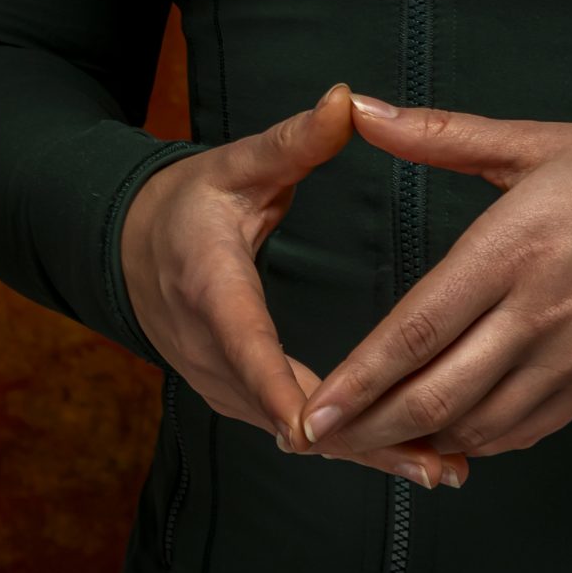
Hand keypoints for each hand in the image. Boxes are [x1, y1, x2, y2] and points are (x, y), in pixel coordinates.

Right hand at [118, 83, 469, 491]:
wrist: (132, 249)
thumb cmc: (189, 203)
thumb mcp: (236, 164)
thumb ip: (292, 141)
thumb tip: (345, 102)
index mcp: (211, 289)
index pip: (247, 346)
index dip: (280, 390)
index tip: (316, 429)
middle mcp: (213, 352)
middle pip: (285, 410)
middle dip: (358, 440)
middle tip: (434, 462)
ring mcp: (224, 384)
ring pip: (296, 432)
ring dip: (364, 453)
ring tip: (439, 469)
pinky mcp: (240, 398)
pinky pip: (297, 429)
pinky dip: (351, 445)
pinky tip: (408, 458)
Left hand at [291, 95, 571, 467]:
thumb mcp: (527, 144)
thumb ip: (437, 135)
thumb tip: (364, 111)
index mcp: (512, 251)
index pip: (419, 328)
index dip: (361, 376)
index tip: (316, 406)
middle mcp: (536, 315)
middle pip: (438, 392)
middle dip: (370, 426)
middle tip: (321, 439)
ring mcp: (565, 358)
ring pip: (475, 425)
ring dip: (414, 441)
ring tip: (365, 444)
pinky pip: (519, 433)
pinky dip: (471, 444)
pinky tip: (438, 437)